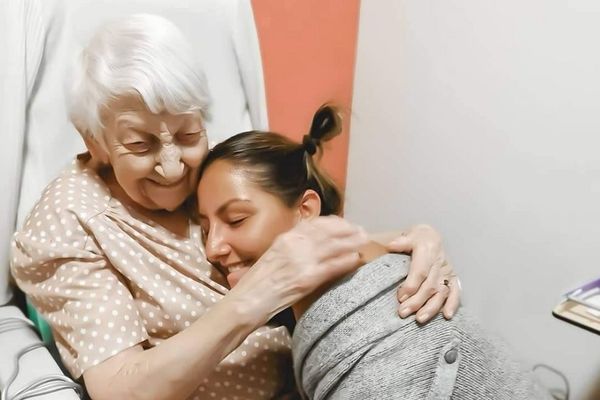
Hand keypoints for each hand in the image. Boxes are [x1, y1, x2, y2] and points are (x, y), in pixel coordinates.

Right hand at [227, 216, 368, 324]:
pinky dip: (345, 261)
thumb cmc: (256, 283)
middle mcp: (294, 244)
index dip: (334, 222)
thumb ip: (289, 248)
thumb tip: (306, 244)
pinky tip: (355, 259)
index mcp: (285, 238)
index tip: (345, 223)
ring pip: (333, 246)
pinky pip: (331, 266)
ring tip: (364, 241)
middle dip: (347, 230)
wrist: (246, 301)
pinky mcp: (307, 278)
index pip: (315, 224)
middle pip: (328, 232)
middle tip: (361, 230)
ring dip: (352, 242)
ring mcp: (301, 260)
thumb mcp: (271, 256)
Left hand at [387, 224, 459, 322]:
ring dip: (431, 307)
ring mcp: (447, 271)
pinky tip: (447, 316)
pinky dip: (452, 304)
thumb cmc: (414, 238)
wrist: (430, 236)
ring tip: (420, 319)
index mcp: (427, 249)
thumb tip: (391, 245)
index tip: (400, 297)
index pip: (421, 271)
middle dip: (417, 301)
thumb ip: (399, 242)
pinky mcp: (453, 278)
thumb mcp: (406, 235)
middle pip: (430, 285)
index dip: (411, 285)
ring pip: (441, 292)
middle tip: (403, 312)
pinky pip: (456, 292)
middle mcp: (439, 262)